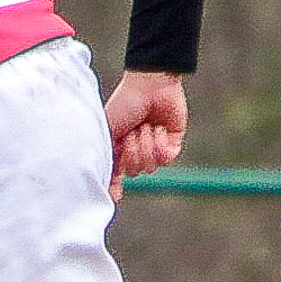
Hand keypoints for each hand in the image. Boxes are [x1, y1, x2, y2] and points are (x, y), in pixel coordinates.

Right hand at [103, 71, 187, 200]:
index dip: (118, 178)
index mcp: (120, 149)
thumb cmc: (124, 105)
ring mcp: (155, 147)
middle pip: (135, 171)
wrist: (149, 85)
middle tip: (132, 131)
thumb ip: (108, 164)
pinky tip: (158, 129)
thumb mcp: (107, 134)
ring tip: (146, 126)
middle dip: (132, 151)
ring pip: (151, 166)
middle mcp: (137, 150)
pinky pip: (167, 158)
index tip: (116, 185)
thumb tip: (111, 196)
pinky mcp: (173, 143)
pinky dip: (161, 144)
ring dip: (146, 143)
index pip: (119, 175)